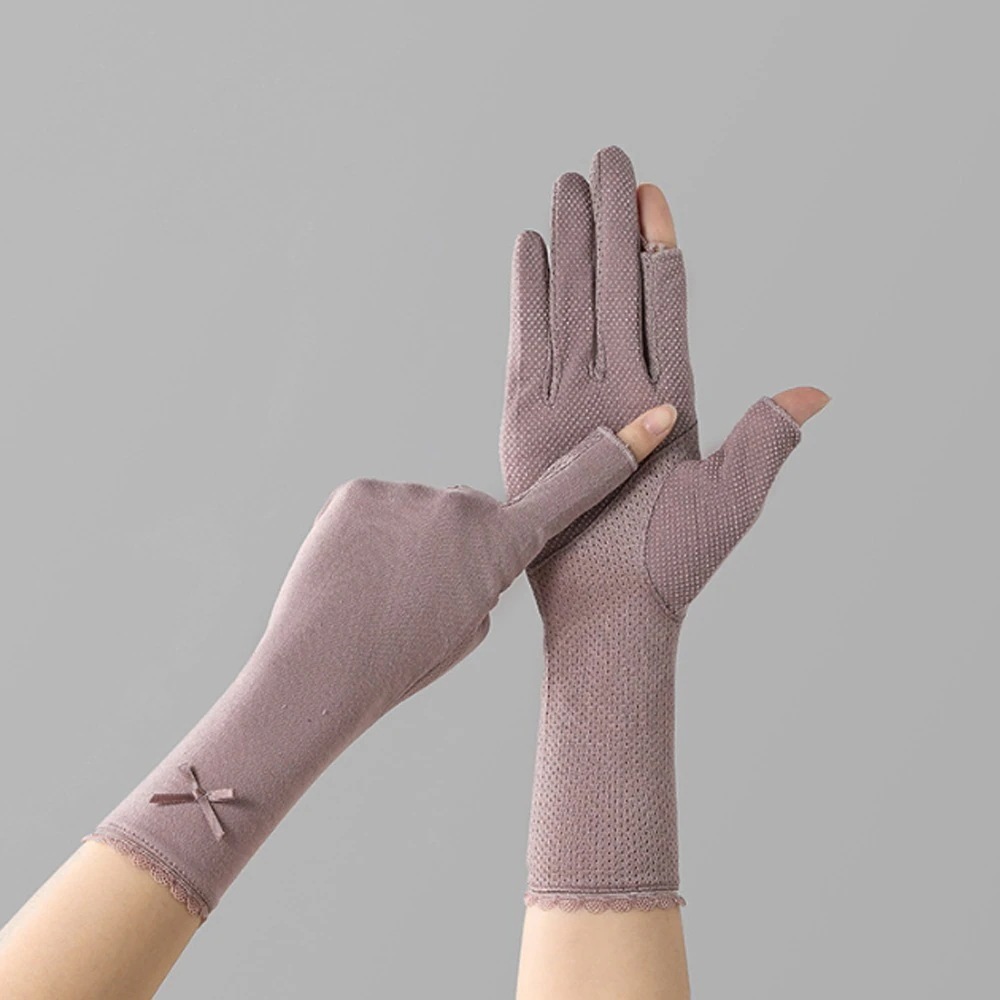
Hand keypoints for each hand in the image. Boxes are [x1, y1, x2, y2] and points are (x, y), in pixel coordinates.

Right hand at [501, 145, 829, 910]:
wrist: (608, 607)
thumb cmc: (672, 564)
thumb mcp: (735, 497)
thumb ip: (767, 437)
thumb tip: (814, 393)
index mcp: (670, 396)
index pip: (663, 301)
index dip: (658, 243)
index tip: (656, 195)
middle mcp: (620, 385)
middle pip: (613, 283)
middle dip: (611, 219)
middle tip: (608, 159)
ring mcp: (572, 396)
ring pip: (572, 299)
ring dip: (570, 242)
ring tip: (566, 187)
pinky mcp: (529, 414)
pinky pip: (528, 340)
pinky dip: (529, 294)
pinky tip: (529, 251)